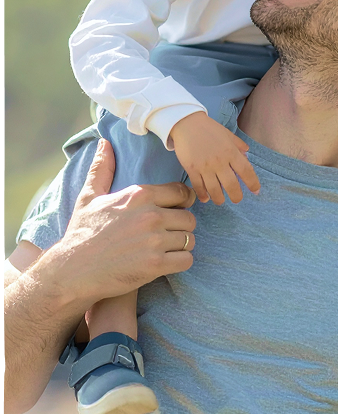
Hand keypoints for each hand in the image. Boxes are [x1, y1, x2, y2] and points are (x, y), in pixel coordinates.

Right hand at [57, 138, 196, 305]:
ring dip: (181, 245)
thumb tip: (104, 142)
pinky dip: (179, 262)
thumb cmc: (82, 233)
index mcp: (140, 195)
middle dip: (181, 226)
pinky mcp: (156, 265)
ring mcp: (155, 241)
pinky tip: (166, 262)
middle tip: (168, 233)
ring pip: (189, 239)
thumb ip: (102, 168)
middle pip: (189, 217)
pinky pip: (186, 260)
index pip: (182, 192)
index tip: (175, 210)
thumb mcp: (89, 196)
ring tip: (166, 248)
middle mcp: (151, 215)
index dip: (182, 201)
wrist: (72, 271)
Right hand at [170, 112, 259, 204]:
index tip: (256, 191)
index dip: (253, 183)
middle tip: (236, 199)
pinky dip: (203, 195)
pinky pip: (199, 186)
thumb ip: (238, 144)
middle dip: (236, 196)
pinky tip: (206, 198)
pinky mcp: (192, 169)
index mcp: (230, 151)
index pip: (246, 171)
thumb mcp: (227, 134)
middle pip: (231, 185)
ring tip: (221, 200)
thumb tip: (247, 153)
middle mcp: (219, 161)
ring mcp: (205, 167)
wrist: (187, 123)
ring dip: (219, 199)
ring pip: (214, 190)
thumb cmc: (209, 128)